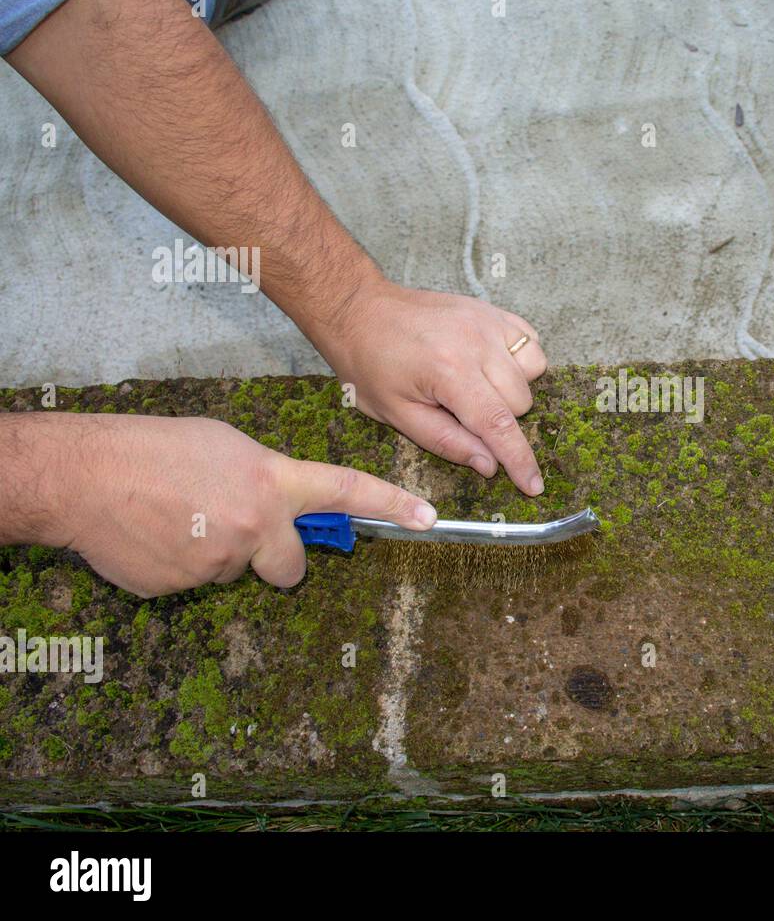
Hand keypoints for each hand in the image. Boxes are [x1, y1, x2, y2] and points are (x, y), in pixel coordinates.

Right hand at [56, 415, 436, 597]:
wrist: (85, 476)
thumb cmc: (154, 450)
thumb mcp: (226, 447)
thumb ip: (268, 479)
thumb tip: (281, 505)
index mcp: (272, 482)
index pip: (346, 491)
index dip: (391, 505)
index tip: (428, 518)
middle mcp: (256, 525)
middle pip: (293, 568)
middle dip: (277, 560)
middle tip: (241, 533)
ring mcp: (221, 561)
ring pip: (235, 571)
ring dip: (217, 554)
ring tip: (178, 520)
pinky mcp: (184, 588)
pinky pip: (195, 582)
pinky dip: (180, 565)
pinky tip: (155, 536)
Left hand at [315, 280, 548, 495]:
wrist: (358, 311)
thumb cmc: (369, 363)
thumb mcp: (396, 414)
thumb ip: (446, 441)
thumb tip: (488, 465)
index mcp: (448, 372)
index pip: (498, 425)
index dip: (519, 460)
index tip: (534, 485)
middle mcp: (476, 343)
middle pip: (521, 402)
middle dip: (500, 420)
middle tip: (462, 412)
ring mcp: (487, 321)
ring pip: (534, 371)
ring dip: (514, 389)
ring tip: (479, 387)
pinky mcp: (491, 310)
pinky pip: (531, 341)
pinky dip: (520, 360)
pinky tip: (492, 365)